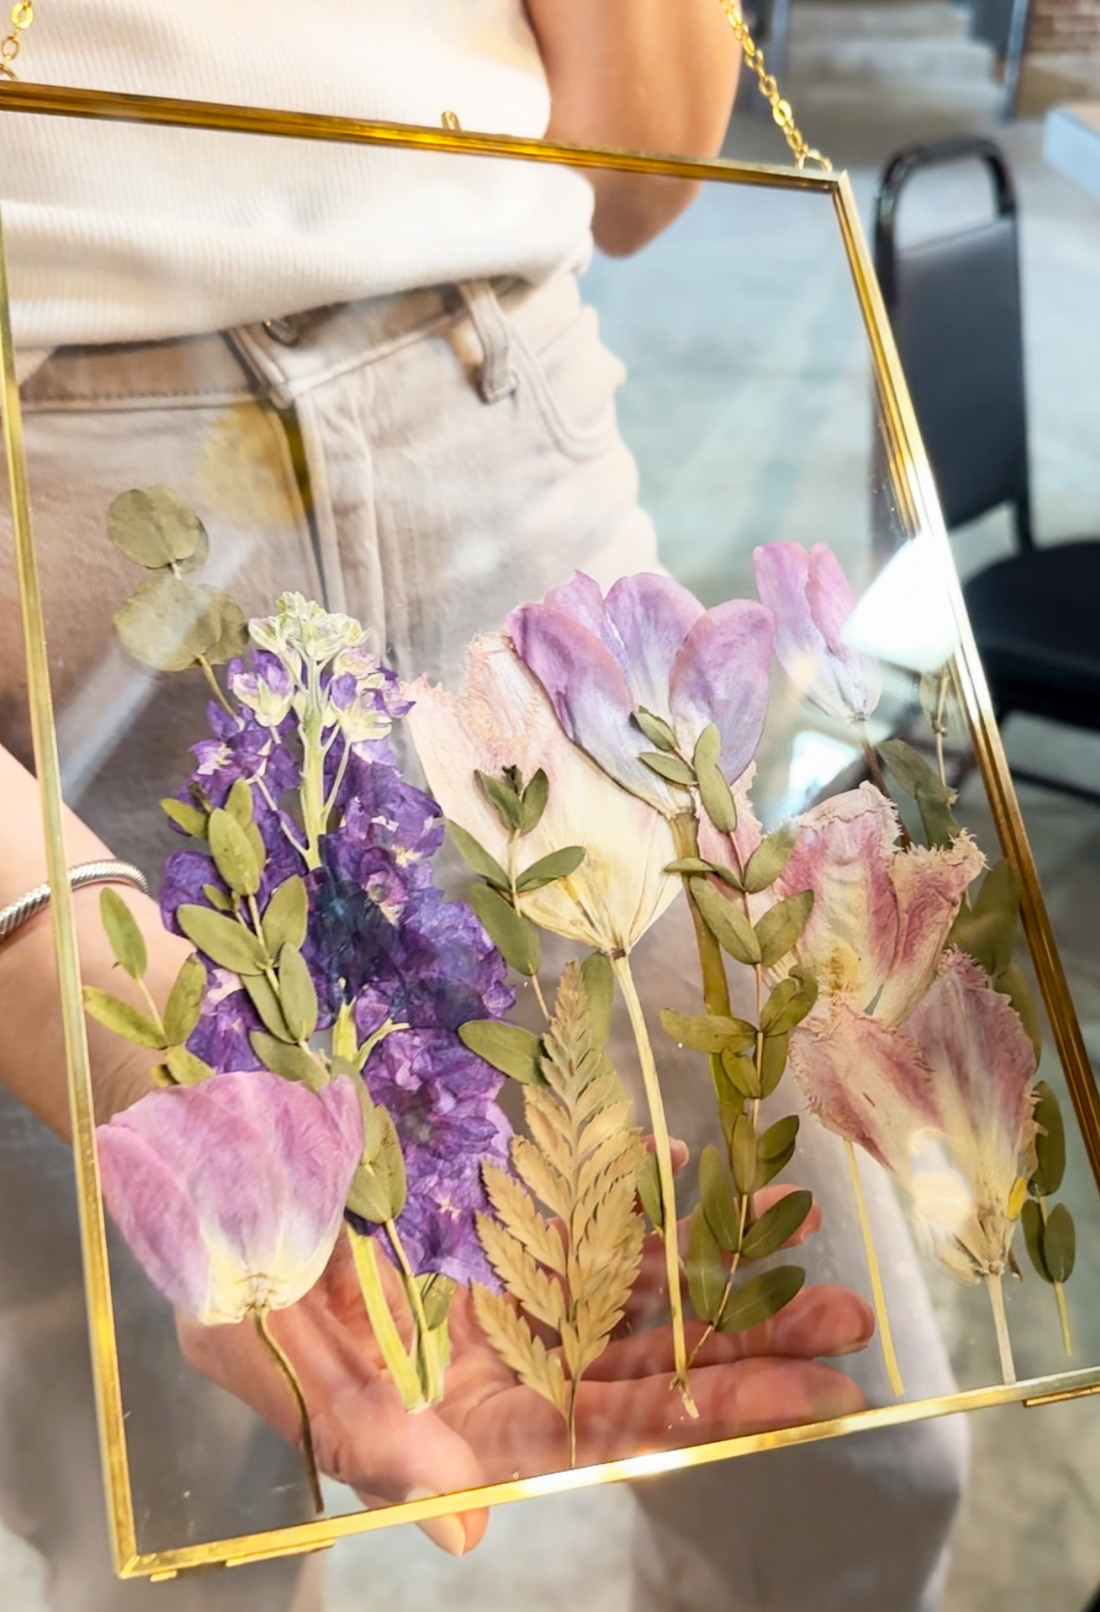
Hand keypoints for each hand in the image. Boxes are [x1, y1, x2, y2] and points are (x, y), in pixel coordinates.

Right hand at [179, 1183, 872, 1556]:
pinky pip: (589, 1202)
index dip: (709, 1420)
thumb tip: (468, 1531)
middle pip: (647, 1361)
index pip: (605, 1433)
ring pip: (635, 1281)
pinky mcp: (500, 1204)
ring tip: (808, 1238)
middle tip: (849, 1328)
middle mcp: (501, 1353)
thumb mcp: (272, 1365)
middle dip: (749, 1347)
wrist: (204, 1147)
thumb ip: (372, 1441)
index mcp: (460, 1418)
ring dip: (722, 1265)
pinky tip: (704, 1170)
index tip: (811, 1406)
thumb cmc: (223, 1268)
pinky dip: (648, 1189)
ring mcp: (506, 1274)